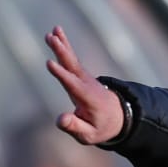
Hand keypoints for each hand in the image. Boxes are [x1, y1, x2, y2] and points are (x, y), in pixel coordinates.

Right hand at [45, 28, 126, 146]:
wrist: (117, 116)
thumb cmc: (100, 127)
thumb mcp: (89, 135)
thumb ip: (74, 127)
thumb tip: (60, 119)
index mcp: (88, 99)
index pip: (73, 85)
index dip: (62, 74)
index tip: (50, 63)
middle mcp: (87, 84)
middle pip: (73, 67)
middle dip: (63, 53)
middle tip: (52, 39)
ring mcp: (84, 77)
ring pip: (72, 59)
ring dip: (62, 45)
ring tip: (52, 31)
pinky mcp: (80, 74)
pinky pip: (71, 58)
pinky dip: (64, 45)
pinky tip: (55, 32)